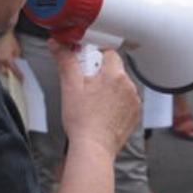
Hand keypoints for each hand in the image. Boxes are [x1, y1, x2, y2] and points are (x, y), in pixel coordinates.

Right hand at [0, 30, 20, 77]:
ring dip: (5, 71)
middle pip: (5, 72)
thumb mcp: (17, 50)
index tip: (22, 79)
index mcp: (7, 59)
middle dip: (10, 75)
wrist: (1, 34)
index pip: (14, 70)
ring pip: (0, 69)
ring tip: (10, 72)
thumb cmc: (10, 41)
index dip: (19, 75)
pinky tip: (5, 66)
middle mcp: (0, 60)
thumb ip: (16, 58)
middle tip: (16, 77)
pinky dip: (1, 66)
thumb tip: (16, 64)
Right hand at [52, 40, 139, 154]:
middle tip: (85, 88)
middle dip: (100, 75)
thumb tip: (57, 44)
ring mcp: (134, 102)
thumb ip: (65, 61)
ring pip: (120, 87)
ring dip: (109, 90)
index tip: (85, 66)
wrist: (93, 148)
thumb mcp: (69, 86)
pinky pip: (126, 102)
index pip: (109, 53)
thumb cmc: (82, 121)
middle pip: (114, 70)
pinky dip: (116, 105)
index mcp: (115, 75)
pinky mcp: (135, 115)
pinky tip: (102, 113)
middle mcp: (129, 86)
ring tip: (93, 103)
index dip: (95, 58)